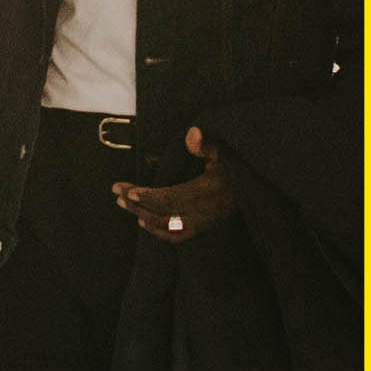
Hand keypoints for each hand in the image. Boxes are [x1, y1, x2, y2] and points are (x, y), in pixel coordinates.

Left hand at [113, 126, 235, 242]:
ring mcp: (204, 223)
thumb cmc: (235, 165)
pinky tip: (144, 223)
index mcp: (207, 192)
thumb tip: (192, 133)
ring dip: (143, 217)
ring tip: (124, 204)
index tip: (127, 190)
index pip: (170, 198)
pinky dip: (158, 232)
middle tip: (117, 192)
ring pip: (167, 228)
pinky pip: (178, 237)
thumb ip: (206, 144)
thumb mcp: (223, 150)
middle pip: (163, 214)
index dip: (146, 197)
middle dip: (137, 205)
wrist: (252, 185)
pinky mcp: (204, 228)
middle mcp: (204, 212)